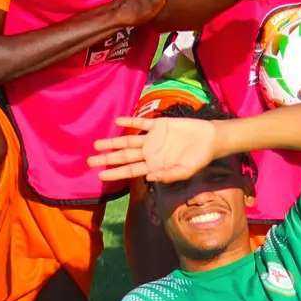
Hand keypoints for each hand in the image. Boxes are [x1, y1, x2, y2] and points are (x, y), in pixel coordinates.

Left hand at [90, 116, 219, 183]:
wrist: (211, 139)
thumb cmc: (199, 158)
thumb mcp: (186, 171)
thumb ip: (169, 175)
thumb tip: (149, 178)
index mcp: (154, 165)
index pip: (130, 170)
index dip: (116, 173)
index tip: (100, 177)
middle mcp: (150, 152)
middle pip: (124, 157)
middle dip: (107, 159)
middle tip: (89, 161)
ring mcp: (153, 139)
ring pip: (128, 141)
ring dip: (113, 142)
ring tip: (97, 144)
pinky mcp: (159, 125)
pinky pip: (141, 124)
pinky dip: (130, 123)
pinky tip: (118, 122)